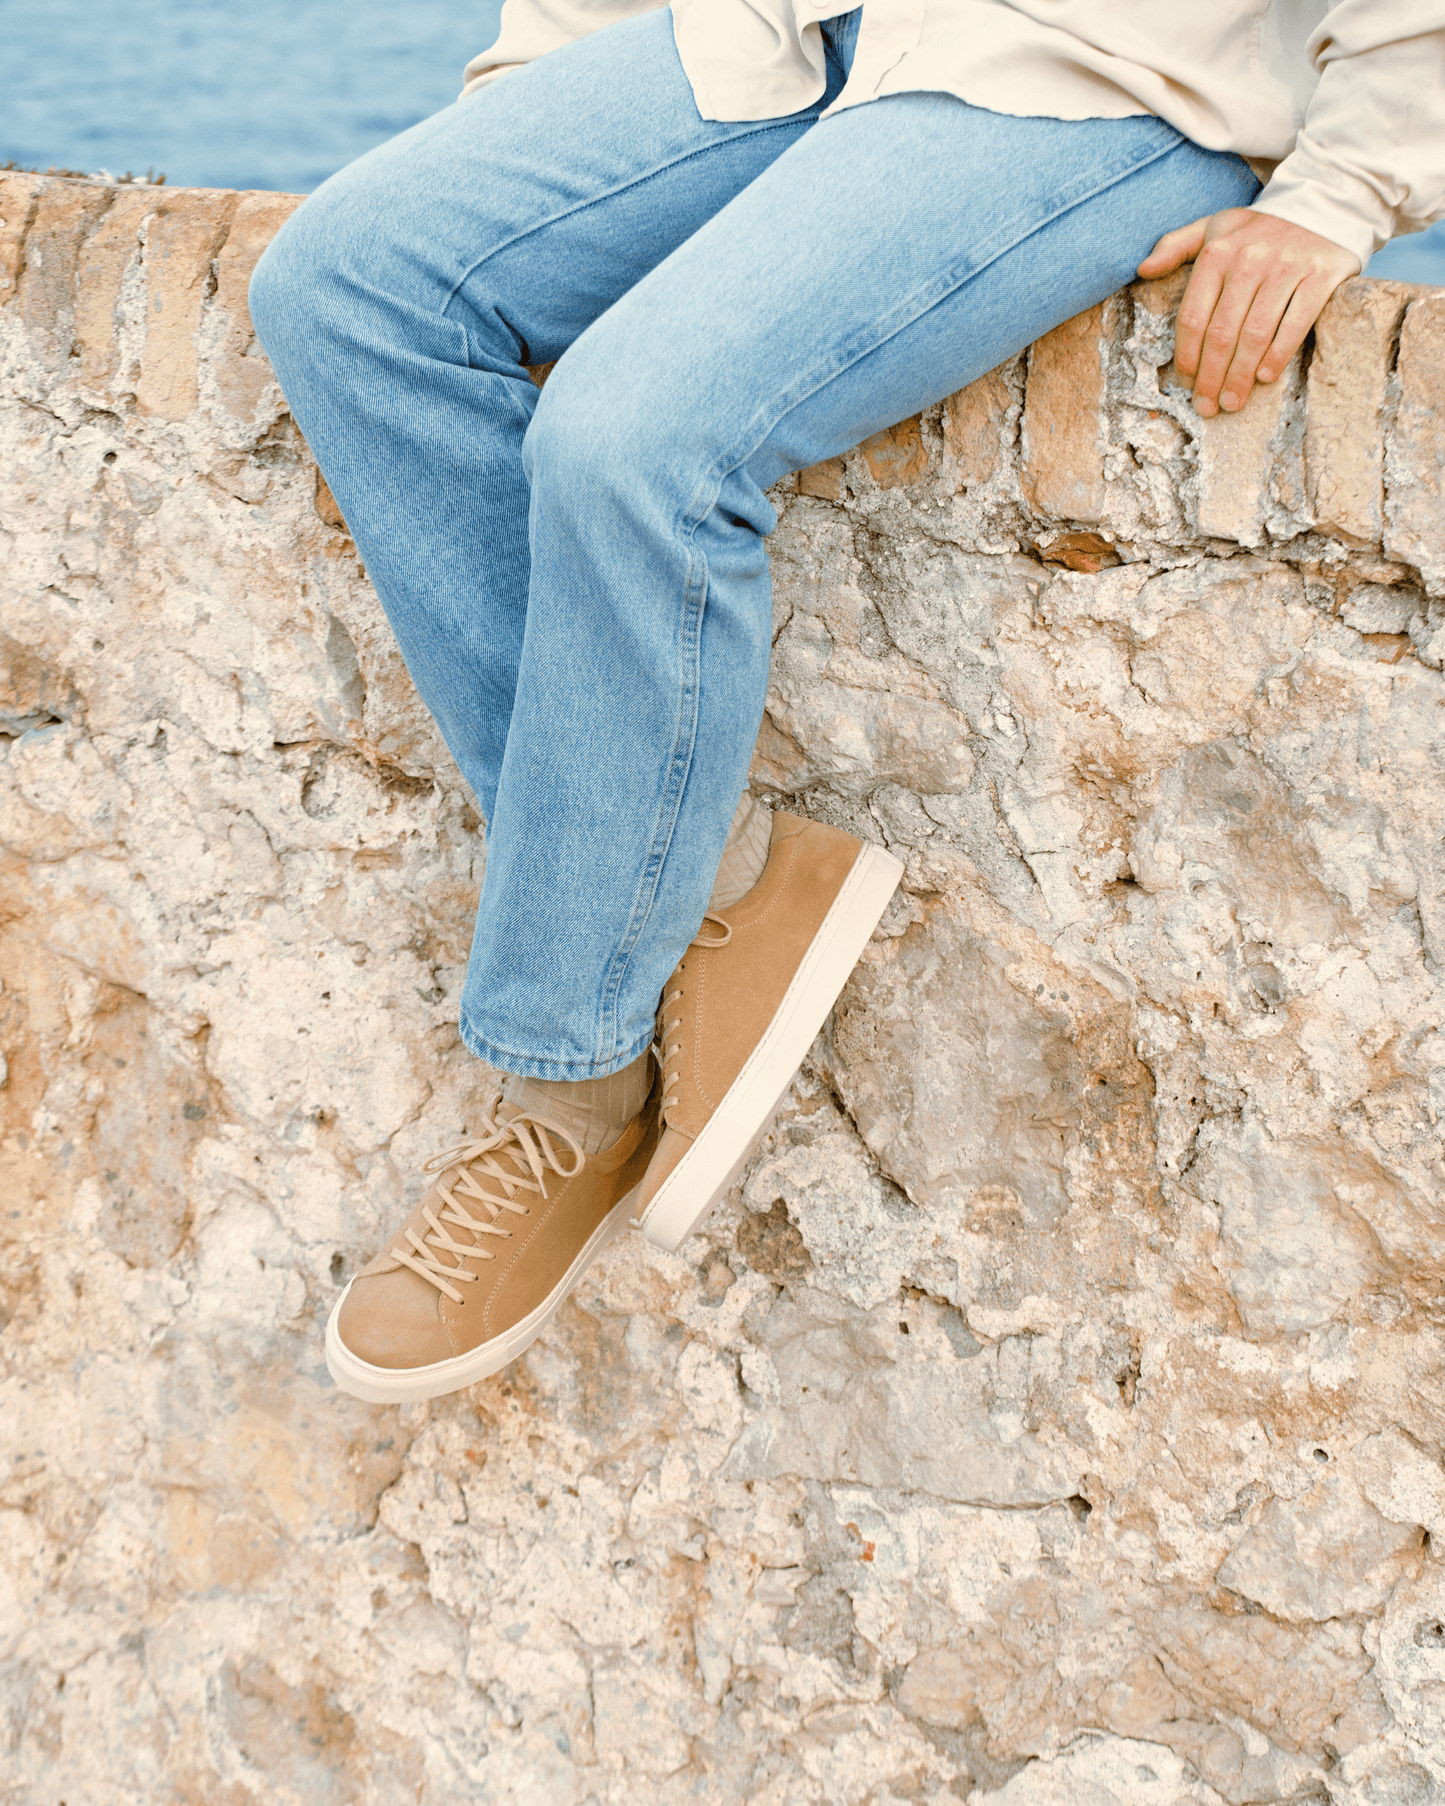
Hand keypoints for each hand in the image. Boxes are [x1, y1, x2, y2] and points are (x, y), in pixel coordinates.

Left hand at [1137, 209, 1359, 416]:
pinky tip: (1264, 376)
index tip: (1185, 385)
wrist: (1324, 202)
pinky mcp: (1321, 274)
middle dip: (1211, 377)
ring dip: (1240, 375)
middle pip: (1222, 333)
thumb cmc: (1260, 227)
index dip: (1186, 358)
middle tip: (1208, 406)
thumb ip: (1177, 246)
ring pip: (1255, 333)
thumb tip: (1143, 269)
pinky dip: (1277, 354)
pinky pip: (1295, 323)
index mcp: (1217, 253)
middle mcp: (1249, 259)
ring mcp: (1287, 266)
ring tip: (1233, 401)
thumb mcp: (1215, 227)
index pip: (1193, 317)